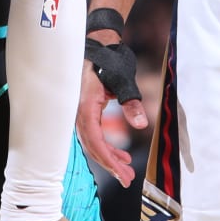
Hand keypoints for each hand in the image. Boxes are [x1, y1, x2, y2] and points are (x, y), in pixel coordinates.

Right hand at [79, 32, 144, 187]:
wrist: (99, 42)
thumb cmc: (109, 58)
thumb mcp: (123, 79)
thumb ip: (131, 102)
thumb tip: (141, 124)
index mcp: (85, 106)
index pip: (94, 140)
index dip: (107, 159)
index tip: (122, 173)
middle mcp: (78, 112)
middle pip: (92, 146)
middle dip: (110, 164)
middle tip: (127, 179)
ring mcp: (80, 112)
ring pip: (92, 142)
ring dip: (109, 157)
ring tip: (127, 169)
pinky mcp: (86, 110)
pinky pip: (94, 134)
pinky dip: (106, 146)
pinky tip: (121, 155)